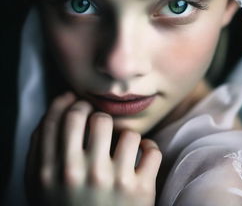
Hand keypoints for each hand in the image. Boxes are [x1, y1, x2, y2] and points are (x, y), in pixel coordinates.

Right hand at [25, 92, 161, 205]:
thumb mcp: (41, 185)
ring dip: (124, 134)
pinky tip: (142, 155)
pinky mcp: (139, 191)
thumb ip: (41, 150)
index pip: (56, 119)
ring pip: (125, 131)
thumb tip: (56, 111)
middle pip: (89, 116)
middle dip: (94, 112)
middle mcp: (79, 174)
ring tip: (122, 144)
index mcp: (51, 172)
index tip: (76, 101)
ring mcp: (112, 182)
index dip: (67, 103)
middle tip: (98, 119)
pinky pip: (151, 150)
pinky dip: (149, 149)